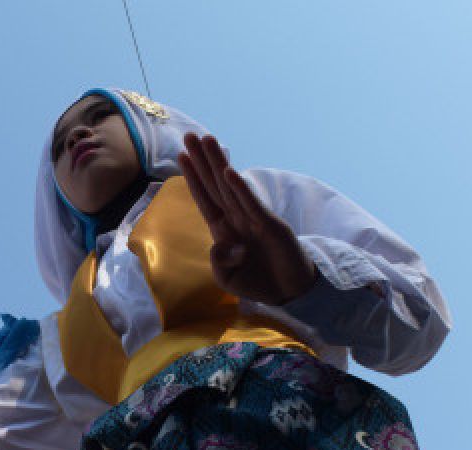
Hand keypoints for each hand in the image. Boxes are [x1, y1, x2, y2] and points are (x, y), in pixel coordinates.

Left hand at [178, 133, 317, 304]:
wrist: (289, 292)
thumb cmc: (258, 282)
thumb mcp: (227, 279)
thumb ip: (217, 262)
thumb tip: (220, 242)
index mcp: (224, 230)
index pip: (205, 198)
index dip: (193, 178)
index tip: (182, 156)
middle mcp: (237, 218)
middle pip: (215, 184)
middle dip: (203, 160)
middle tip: (189, 135)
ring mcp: (254, 219)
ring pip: (232, 187)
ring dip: (219, 163)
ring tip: (207, 140)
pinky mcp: (271, 226)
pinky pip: (252, 205)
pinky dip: (240, 189)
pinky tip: (229, 172)